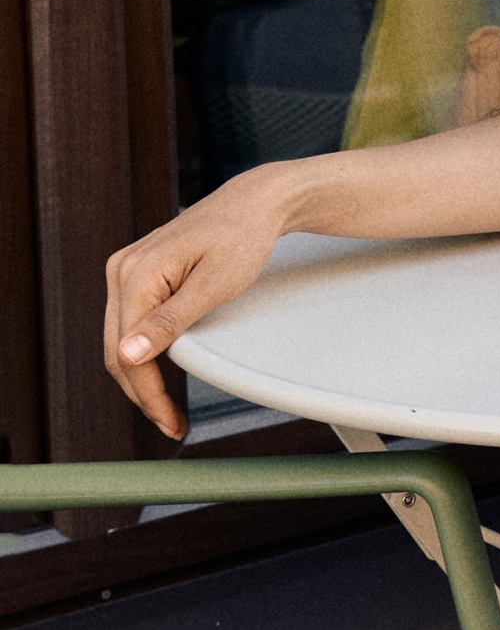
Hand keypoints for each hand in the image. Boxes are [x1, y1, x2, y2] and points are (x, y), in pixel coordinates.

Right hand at [103, 174, 293, 438]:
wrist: (253, 205)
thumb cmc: (242, 239)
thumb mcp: (214, 286)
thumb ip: (169, 323)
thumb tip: (127, 356)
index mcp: (135, 273)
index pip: (128, 351)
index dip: (148, 394)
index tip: (170, 423)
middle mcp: (120, 270)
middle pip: (116, 350)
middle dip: (142, 393)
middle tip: (172, 425)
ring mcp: (125, 271)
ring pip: (119, 340)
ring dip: (140, 377)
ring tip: (168, 410)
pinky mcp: (136, 274)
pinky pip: (130, 323)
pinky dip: (143, 354)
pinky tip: (162, 375)